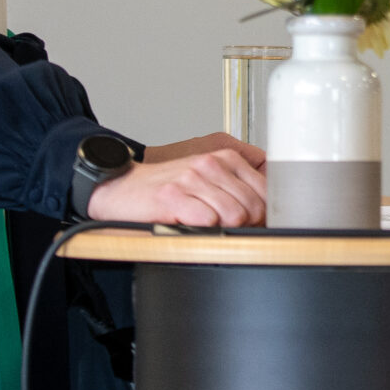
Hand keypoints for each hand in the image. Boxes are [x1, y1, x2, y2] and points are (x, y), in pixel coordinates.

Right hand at [88, 135, 265, 226]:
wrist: (122, 187)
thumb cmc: (167, 188)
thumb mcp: (207, 180)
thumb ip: (237, 191)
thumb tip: (266, 214)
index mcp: (225, 158)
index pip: (265, 191)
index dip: (264, 215)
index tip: (254, 225)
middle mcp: (211, 164)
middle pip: (253, 207)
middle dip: (247, 226)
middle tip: (228, 230)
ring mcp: (192, 179)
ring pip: (234, 215)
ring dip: (224, 229)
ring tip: (207, 227)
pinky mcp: (174, 196)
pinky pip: (208, 221)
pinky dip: (203, 230)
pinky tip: (191, 225)